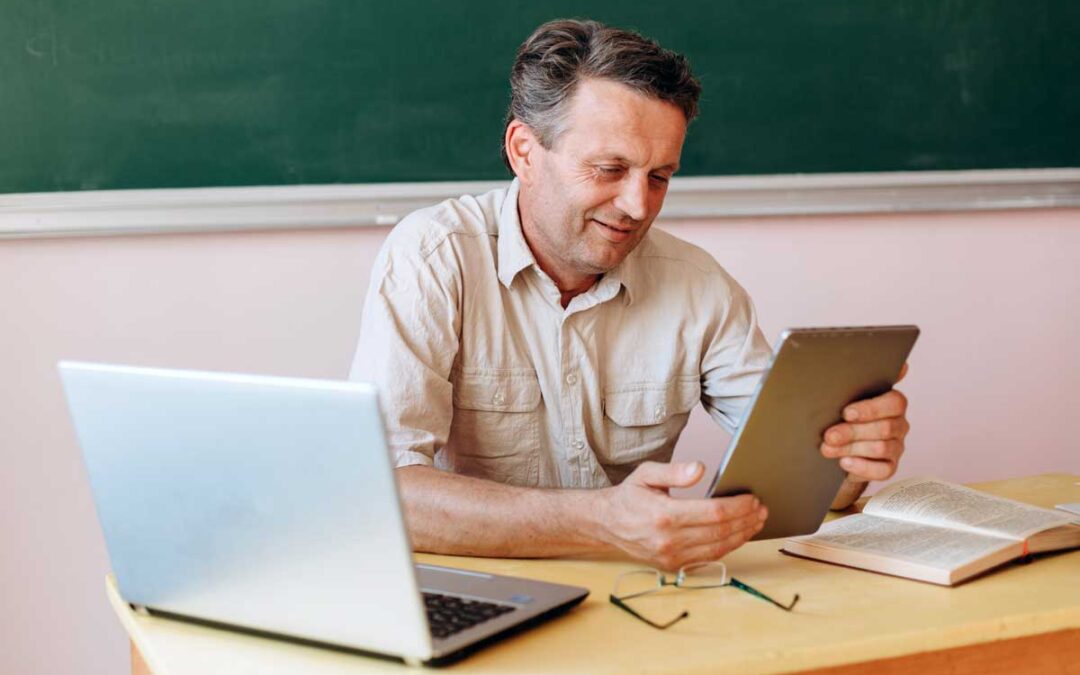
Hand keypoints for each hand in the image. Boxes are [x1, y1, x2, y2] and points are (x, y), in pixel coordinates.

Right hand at [596, 461, 767, 570]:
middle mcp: (668, 540)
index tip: (752, 498)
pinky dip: (728, 547)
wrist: (607, 524)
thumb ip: (674, 472)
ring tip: (756, 522)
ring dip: (742, 535)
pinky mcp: (673, 565)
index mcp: (663, 515)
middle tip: (761, 509)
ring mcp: (671, 556)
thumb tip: (700, 469)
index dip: (738, 506)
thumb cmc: (629, 496)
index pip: (714, 512)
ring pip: (718, 548)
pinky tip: (738, 535)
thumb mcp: (646, 474)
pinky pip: (708, 558)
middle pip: (721, 531)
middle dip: (746, 520)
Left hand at [820, 363, 910, 483]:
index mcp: (892, 403)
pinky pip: (882, 470)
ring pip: (881, 448)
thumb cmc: (842, 416)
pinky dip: (862, 466)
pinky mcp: (889, 466)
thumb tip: (891, 365)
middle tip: (829, 435)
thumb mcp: (845, 396)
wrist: (838, 444)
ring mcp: (896, 446)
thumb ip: (858, 381)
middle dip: (852, 432)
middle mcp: (899, 423)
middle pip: (884, 428)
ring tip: (828, 448)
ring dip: (851, 448)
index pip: (894, 403)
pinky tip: (845, 462)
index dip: (870, 409)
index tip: (846, 413)